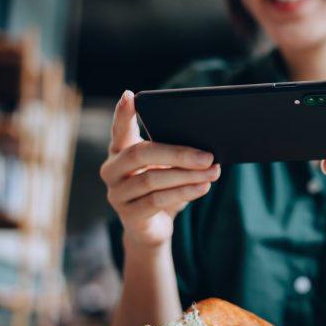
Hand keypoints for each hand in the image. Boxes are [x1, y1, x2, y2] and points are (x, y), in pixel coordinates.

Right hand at [100, 91, 220, 246]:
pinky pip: (158, 200)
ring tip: (213, 171)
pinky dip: (184, 192)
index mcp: (120, 152)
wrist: (153, 229)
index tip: (131, 96)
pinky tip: (203, 187)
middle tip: (207, 155)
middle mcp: (112, 170)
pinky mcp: (128, 215)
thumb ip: (176, 155)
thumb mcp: (168, 169)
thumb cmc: (163, 190)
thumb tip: (207, 149)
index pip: (119, 129)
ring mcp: (117, 193)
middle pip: (142, 153)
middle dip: (178, 153)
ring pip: (153, 179)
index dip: (123, 113)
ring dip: (188, 175)